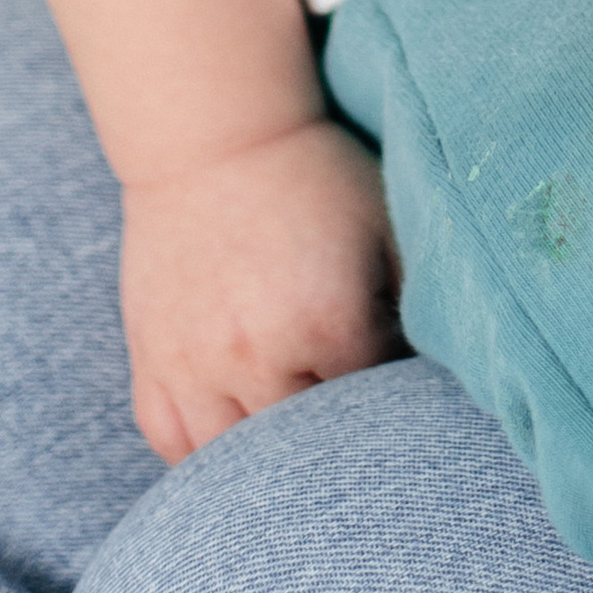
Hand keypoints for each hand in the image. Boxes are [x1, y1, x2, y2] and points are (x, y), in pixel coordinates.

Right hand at [120, 116, 400, 463]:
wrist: (213, 131)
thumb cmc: (311, 171)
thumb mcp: (384, 219)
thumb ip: (418, 293)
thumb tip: (441, 356)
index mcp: (327, 325)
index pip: (374, 410)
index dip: (389, 398)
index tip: (391, 376)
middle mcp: (256, 357)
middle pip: (306, 449)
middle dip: (332, 436)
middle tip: (347, 417)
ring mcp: (195, 366)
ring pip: (234, 461)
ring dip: (265, 461)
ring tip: (290, 446)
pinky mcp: (152, 360)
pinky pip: (172, 441)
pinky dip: (200, 455)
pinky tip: (231, 443)